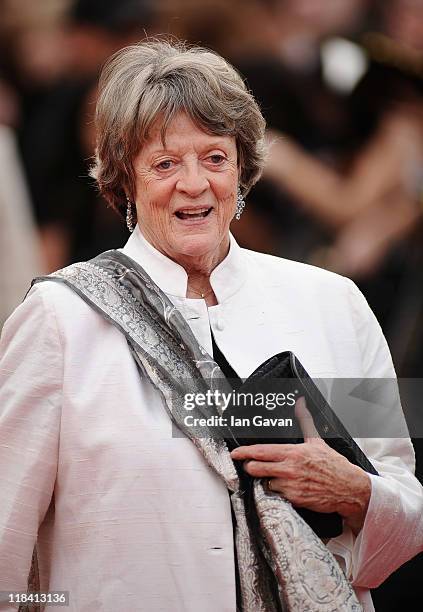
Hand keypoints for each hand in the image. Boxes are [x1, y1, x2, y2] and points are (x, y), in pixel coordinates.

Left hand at [230, 398, 370, 533]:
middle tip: (250, 466)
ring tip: (277, 477)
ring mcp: (291, 485)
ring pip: (265, 483)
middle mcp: (289, 468)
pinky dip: (278, 492)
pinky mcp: (295, 500)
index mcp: (293, 452)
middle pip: (256, 468)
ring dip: (267, 481)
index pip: (261, 451)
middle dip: (250, 467)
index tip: (235, 453)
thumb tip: (300, 403)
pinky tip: (287, 487)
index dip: (244, 452)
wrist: (349, 488)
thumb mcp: (316, 440)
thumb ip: (305, 421)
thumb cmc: (333, 465)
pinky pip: (277, 495)